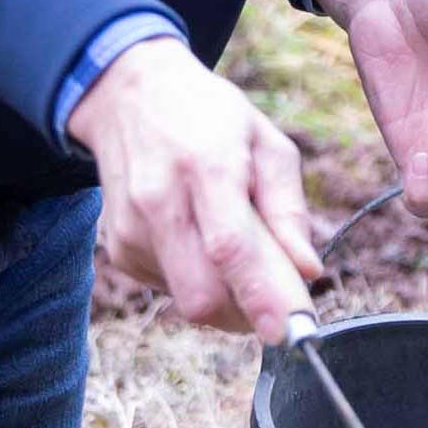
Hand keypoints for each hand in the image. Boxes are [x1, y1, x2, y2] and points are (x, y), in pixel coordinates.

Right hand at [78, 40, 320, 336]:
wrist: (128, 96)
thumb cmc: (210, 118)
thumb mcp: (267, 142)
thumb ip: (288, 209)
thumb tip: (308, 272)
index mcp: (205, 165)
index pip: (230, 247)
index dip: (261, 296)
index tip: (291, 331)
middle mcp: (159, 201)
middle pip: (202, 294)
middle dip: (249, 313)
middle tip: (279, 296)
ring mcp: (131, 228)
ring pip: (188, 301)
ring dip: (227, 296)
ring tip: (234, 244)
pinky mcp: (119, 249)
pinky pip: (171, 290)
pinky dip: (200, 280)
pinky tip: (200, 240)